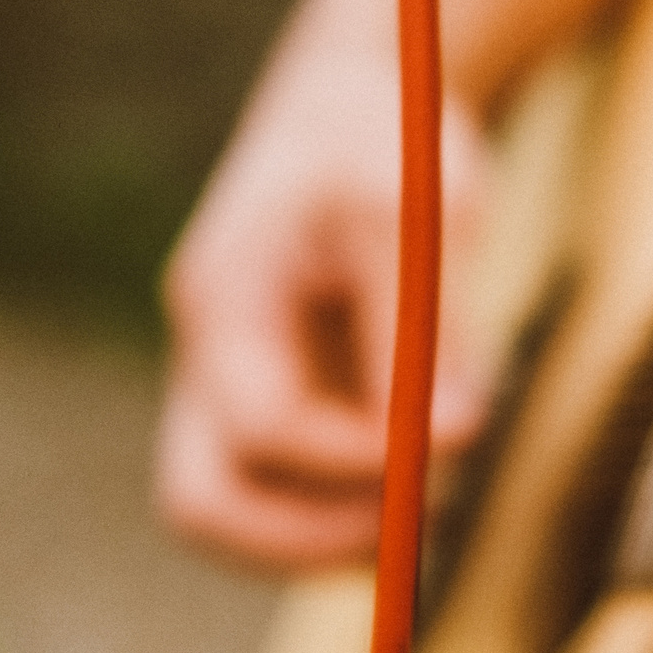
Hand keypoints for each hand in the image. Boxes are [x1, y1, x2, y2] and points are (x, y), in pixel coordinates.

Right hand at [158, 1, 491, 569]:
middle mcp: (209, 362)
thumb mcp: (409, 210)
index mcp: (222, 304)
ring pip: (235, 517)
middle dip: (306, 541)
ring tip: (428, 513)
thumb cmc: (377, 146)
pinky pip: (286, 499)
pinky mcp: (276, 410)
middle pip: (202, 505)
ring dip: (327, 539)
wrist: (349, 111)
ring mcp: (231, 393)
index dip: (354, 456)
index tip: (448, 438)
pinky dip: (345, 514)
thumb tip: (451, 436)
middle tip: (413, 532)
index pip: (263, 427)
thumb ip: (422, 325)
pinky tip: (422, 486)